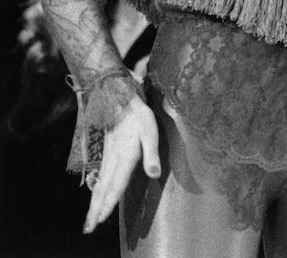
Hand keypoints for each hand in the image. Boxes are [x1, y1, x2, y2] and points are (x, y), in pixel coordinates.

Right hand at [84, 94, 159, 232]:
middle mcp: (112, 161)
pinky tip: (94, 199)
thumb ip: (152, 154)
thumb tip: (154, 174)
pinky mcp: (106, 157)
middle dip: (96, 210)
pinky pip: (99, 179)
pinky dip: (95, 192)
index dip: (110, 201)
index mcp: (124, 157)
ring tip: (88, 221)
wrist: (120, 101)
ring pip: (98, 186)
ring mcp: (107, 159)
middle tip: (88, 228)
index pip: (116, 183)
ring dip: (93, 204)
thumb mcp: (151, 133)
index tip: (101, 218)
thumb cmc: (139, 118)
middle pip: (102, 189)